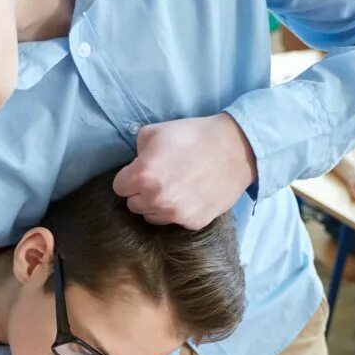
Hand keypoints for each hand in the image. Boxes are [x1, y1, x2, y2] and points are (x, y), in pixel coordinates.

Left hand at [113, 113, 256, 228]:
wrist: (236, 149)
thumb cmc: (194, 135)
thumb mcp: (156, 131)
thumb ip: (137, 150)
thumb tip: (135, 163)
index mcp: (143, 176)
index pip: (119, 187)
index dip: (129, 177)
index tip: (140, 171)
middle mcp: (156, 200)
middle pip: (133, 205)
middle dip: (141, 192)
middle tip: (160, 178)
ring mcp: (176, 214)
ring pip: (152, 216)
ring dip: (157, 205)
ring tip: (175, 187)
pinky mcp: (194, 222)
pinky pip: (175, 220)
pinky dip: (179, 210)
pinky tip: (191, 194)